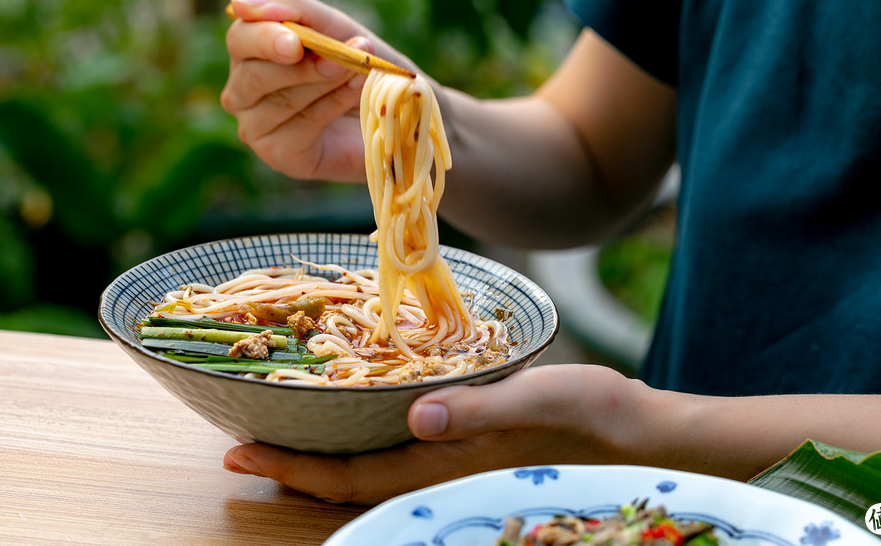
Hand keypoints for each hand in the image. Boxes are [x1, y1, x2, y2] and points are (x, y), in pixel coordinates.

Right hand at [220, 0, 415, 181]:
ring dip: (325, 83)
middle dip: (302, 67)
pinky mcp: (280, 155)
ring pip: (279, 100)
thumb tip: (238, 5)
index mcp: (249, 53)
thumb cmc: (357, 65)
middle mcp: (242, 90)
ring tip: (359, 72)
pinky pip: (300, 127)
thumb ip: (292, 8)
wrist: (396, 110)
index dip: (265, 38)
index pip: (240, 38)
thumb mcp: (333, 27)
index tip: (295, 43)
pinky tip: (357, 94)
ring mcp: (256, 126)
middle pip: (252, 75)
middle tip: (341, 59)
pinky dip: (333, 106)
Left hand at [222, 364, 656, 503]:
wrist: (641, 436)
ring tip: (285, 429)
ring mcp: (455, 459)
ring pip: (372, 467)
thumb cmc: (596, 417)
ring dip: (324, 453)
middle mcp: (441, 467)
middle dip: (293, 466)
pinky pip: (402, 449)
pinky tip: (360, 414)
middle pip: (348, 479)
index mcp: (446, 461)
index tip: (239, 451)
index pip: (350, 477)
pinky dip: (366, 438)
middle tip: (241, 442)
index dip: (292, 468)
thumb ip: (480, 410)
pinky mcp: (473, 442)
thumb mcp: (540, 401)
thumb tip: (418, 416)